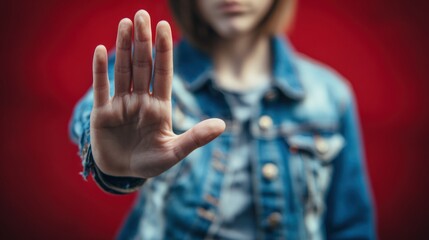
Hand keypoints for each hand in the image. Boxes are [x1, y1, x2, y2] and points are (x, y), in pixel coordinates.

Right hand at [90, 10, 224, 177]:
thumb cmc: (150, 163)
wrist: (123, 175)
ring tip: (126, 24)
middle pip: (142, 65)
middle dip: (143, 41)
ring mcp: (120, 104)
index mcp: (159, 107)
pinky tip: (101, 50)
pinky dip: (100, 71)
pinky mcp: (101, 113)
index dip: (164, 51)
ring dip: (123, 48)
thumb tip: (223, 125)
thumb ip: (195, 138)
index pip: (163, 73)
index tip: (164, 28)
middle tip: (142, 15)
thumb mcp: (174, 153)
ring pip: (123, 71)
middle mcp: (140, 100)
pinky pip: (101, 88)